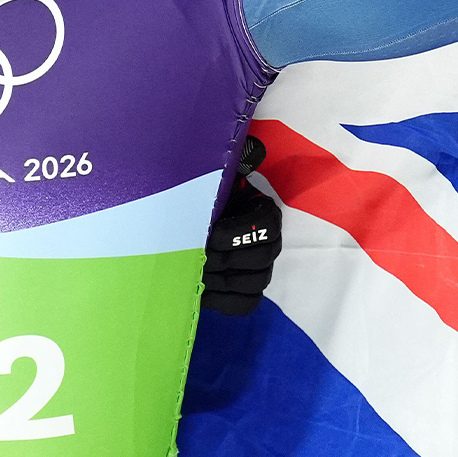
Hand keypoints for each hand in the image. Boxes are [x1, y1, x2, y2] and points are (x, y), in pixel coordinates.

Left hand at [202, 135, 281, 316]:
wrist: (187, 221)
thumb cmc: (197, 200)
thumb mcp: (205, 184)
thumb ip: (211, 173)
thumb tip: (202, 152)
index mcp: (263, 211)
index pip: (266, 226)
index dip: (235, 235)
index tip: (207, 236)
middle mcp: (271, 241)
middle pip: (258, 260)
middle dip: (220, 260)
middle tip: (193, 257)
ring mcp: (263, 269)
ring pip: (253, 283)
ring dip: (219, 280)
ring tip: (193, 272)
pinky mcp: (249, 293)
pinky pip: (244, 304)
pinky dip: (221, 300)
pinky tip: (200, 291)